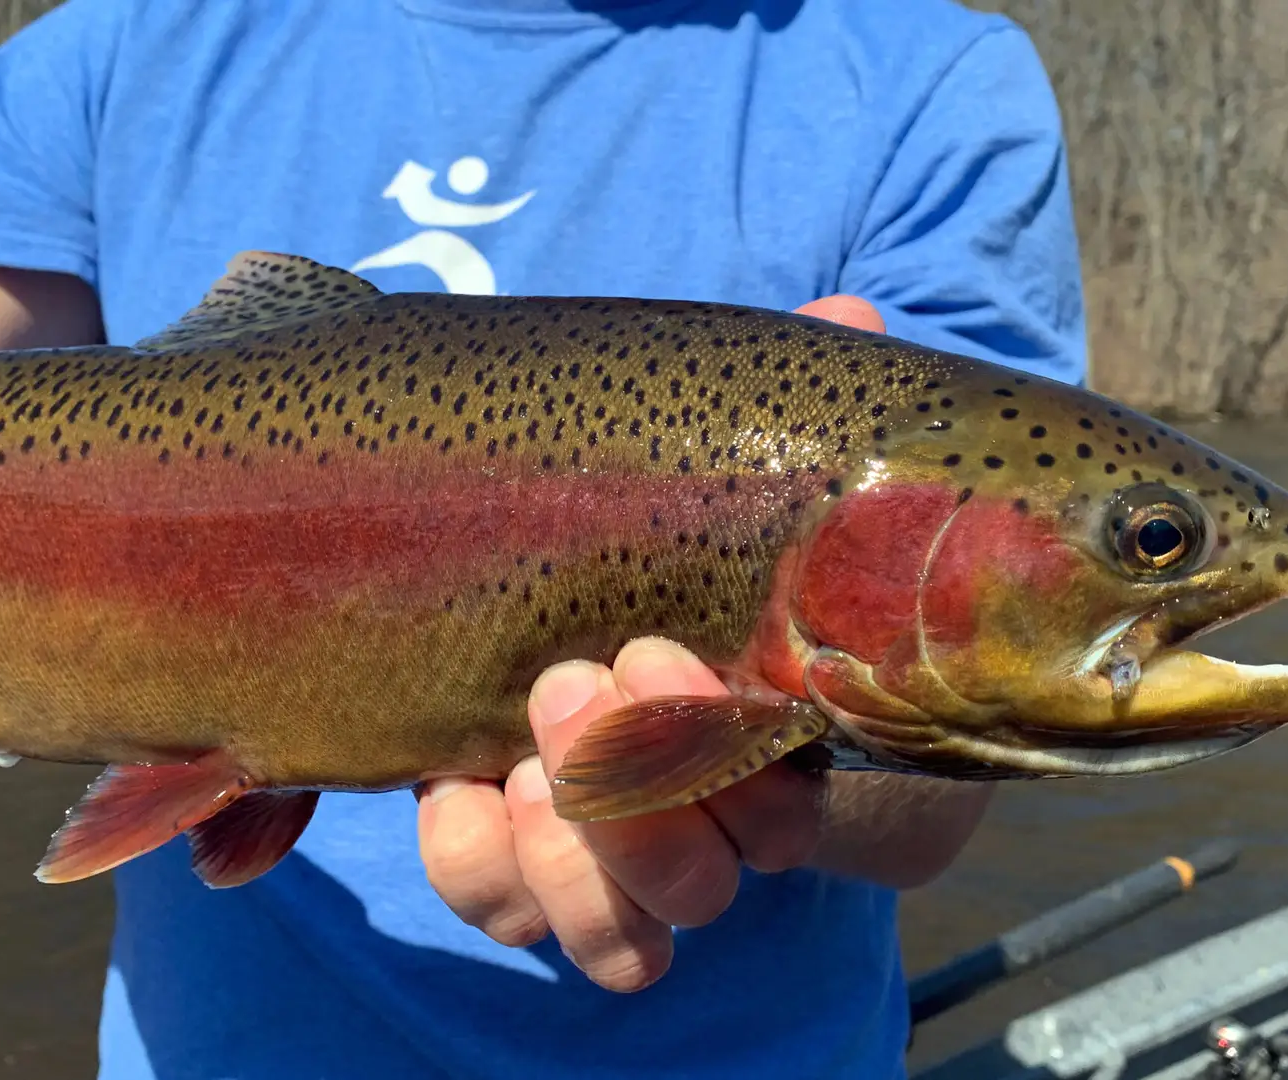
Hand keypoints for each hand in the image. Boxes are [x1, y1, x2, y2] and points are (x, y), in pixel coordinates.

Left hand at [414, 296, 892, 991]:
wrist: (543, 567)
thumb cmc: (666, 521)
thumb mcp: (715, 460)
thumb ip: (781, 410)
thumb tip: (845, 317)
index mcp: (769, 737)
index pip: (793, 805)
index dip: (725, 757)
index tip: (660, 654)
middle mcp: (704, 820)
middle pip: (702, 883)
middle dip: (636, 802)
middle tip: (568, 681)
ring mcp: (608, 854)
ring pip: (622, 936)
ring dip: (563, 859)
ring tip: (504, 759)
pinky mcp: (515, 859)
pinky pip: (503, 909)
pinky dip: (472, 863)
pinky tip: (442, 787)